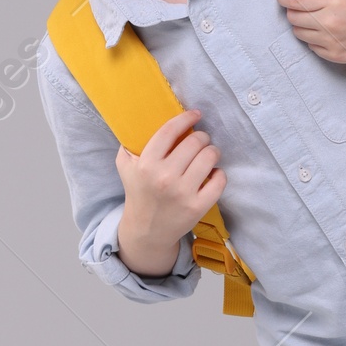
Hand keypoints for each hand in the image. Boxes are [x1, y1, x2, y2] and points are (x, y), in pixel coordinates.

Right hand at [115, 109, 224, 277]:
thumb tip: (141, 119)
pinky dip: (219, 174)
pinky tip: (213, 174)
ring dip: (212, 152)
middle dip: (202, 137)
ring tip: (209, 154)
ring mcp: (182, 193)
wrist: (146, 230)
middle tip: (202, 140)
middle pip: (195, 142)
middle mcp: (165, 177)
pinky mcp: (197, 207)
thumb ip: (130, 143)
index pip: (170, 130)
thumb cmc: (138, 192)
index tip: (196, 114)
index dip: (186, 118)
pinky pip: (219, 180)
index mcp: (147, 163)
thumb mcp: (125, 166)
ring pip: (210, 157)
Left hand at [277, 0, 345, 65]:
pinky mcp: (337, 55)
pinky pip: (312, 47)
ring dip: (301, 23)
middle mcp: (331, 22)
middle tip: (300, 2)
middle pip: (292, 17)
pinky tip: (322, 29)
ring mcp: (333, 41)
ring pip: (299, 33)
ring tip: (310, 15)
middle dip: (292, 8)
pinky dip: (313, 38)